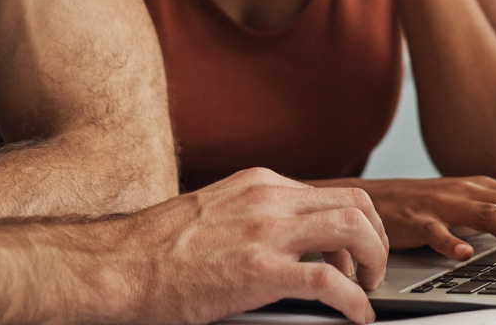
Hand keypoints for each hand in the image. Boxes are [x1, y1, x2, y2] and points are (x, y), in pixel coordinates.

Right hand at [112, 168, 389, 324]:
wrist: (119, 265)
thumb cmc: (156, 249)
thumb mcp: (215, 213)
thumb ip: (252, 217)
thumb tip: (282, 240)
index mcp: (259, 184)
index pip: (333, 193)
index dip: (355, 227)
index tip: (353, 255)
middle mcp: (268, 199)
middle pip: (356, 204)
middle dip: (376, 241)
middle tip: (371, 273)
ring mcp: (266, 232)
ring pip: (353, 230)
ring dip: (373, 263)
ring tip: (367, 291)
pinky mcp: (259, 271)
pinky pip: (330, 282)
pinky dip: (354, 301)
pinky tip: (355, 316)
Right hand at [316, 177, 495, 263]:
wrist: (371, 199)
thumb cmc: (423, 207)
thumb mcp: (466, 205)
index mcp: (485, 187)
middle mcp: (469, 190)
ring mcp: (444, 204)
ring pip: (490, 216)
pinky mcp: (416, 220)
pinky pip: (436, 232)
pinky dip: (452, 244)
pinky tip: (466, 257)